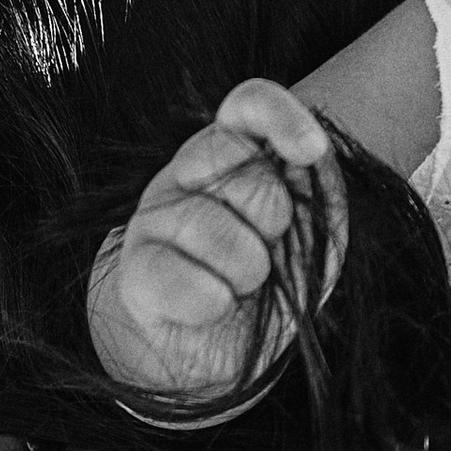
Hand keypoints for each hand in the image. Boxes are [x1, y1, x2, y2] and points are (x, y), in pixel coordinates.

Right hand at [86, 80, 337, 403]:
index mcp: (237, 148)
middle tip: (268, 250)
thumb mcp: (315, 227)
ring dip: (249, 271)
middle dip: (277, 225)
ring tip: (243, 284)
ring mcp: (157, 216)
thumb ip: (315, 186)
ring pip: (212, 228)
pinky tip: (217, 305)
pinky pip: (175, 277)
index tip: (313, 152)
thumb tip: (306, 156)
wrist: (234, 346)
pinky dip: (211, 300)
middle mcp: (190, 171)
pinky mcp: (136, 269)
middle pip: (251, 176)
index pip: (250, 105)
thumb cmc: (280, 278)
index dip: (281, 116)